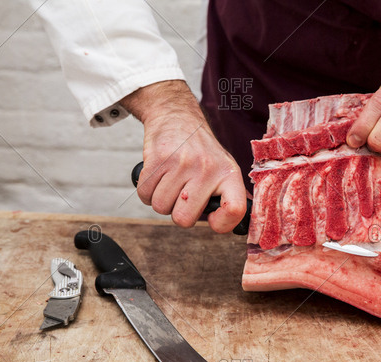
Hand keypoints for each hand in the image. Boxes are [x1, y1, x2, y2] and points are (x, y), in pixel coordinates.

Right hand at [121, 80, 246, 232]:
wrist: (177, 116)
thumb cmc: (200, 150)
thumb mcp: (223, 168)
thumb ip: (226, 196)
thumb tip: (230, 225)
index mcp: (228, 174)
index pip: (235, 210)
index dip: (222, 223)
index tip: (212, 220)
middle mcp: (207, 169)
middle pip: (183, 219)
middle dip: (178, 212)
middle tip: (182, 195)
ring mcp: (182, 163)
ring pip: (160, 207)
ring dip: (161, 200)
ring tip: (170, 182)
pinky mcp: (159, 158)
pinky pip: (145, 194)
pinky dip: (147, 190)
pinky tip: (157, 176)